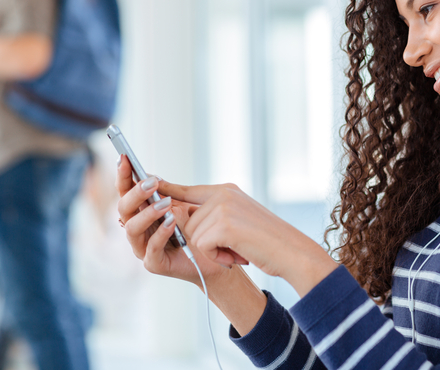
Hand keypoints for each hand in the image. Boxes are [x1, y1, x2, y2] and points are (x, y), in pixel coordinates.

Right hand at [115, 155, 239, 286]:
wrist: (219, 253)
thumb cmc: (200, 227)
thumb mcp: (185, 205)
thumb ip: (169, 193)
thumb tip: (152, 176)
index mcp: (142, 212)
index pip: (126, 192)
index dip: (123, 175)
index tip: (125, 158)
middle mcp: (138, 229)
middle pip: (124, 208)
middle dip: (136, 193)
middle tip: (152, 183)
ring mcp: (143, 247)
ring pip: (132, 228)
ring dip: (148, 213)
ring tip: (166, 204)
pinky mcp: (154, 263)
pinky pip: (151, 248)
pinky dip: (161, 233)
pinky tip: (172, 222)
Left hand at [159, 182, 338, 296]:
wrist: (292, 251)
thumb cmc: (268, 241)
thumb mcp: (239, 220)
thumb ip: (213, 215)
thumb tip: (179, 217)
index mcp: (226, 191)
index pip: (187, 189)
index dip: (166, 190)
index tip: (147, 182)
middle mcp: (223, 194)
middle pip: (186, 220)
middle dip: (203, 241)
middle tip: (233, 247)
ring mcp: (223, 207)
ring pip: (192, 235)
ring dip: (212, 251)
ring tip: (238, 250)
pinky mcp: (223, 224)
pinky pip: (201, 246)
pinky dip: (217, 257)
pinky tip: (236, 255)